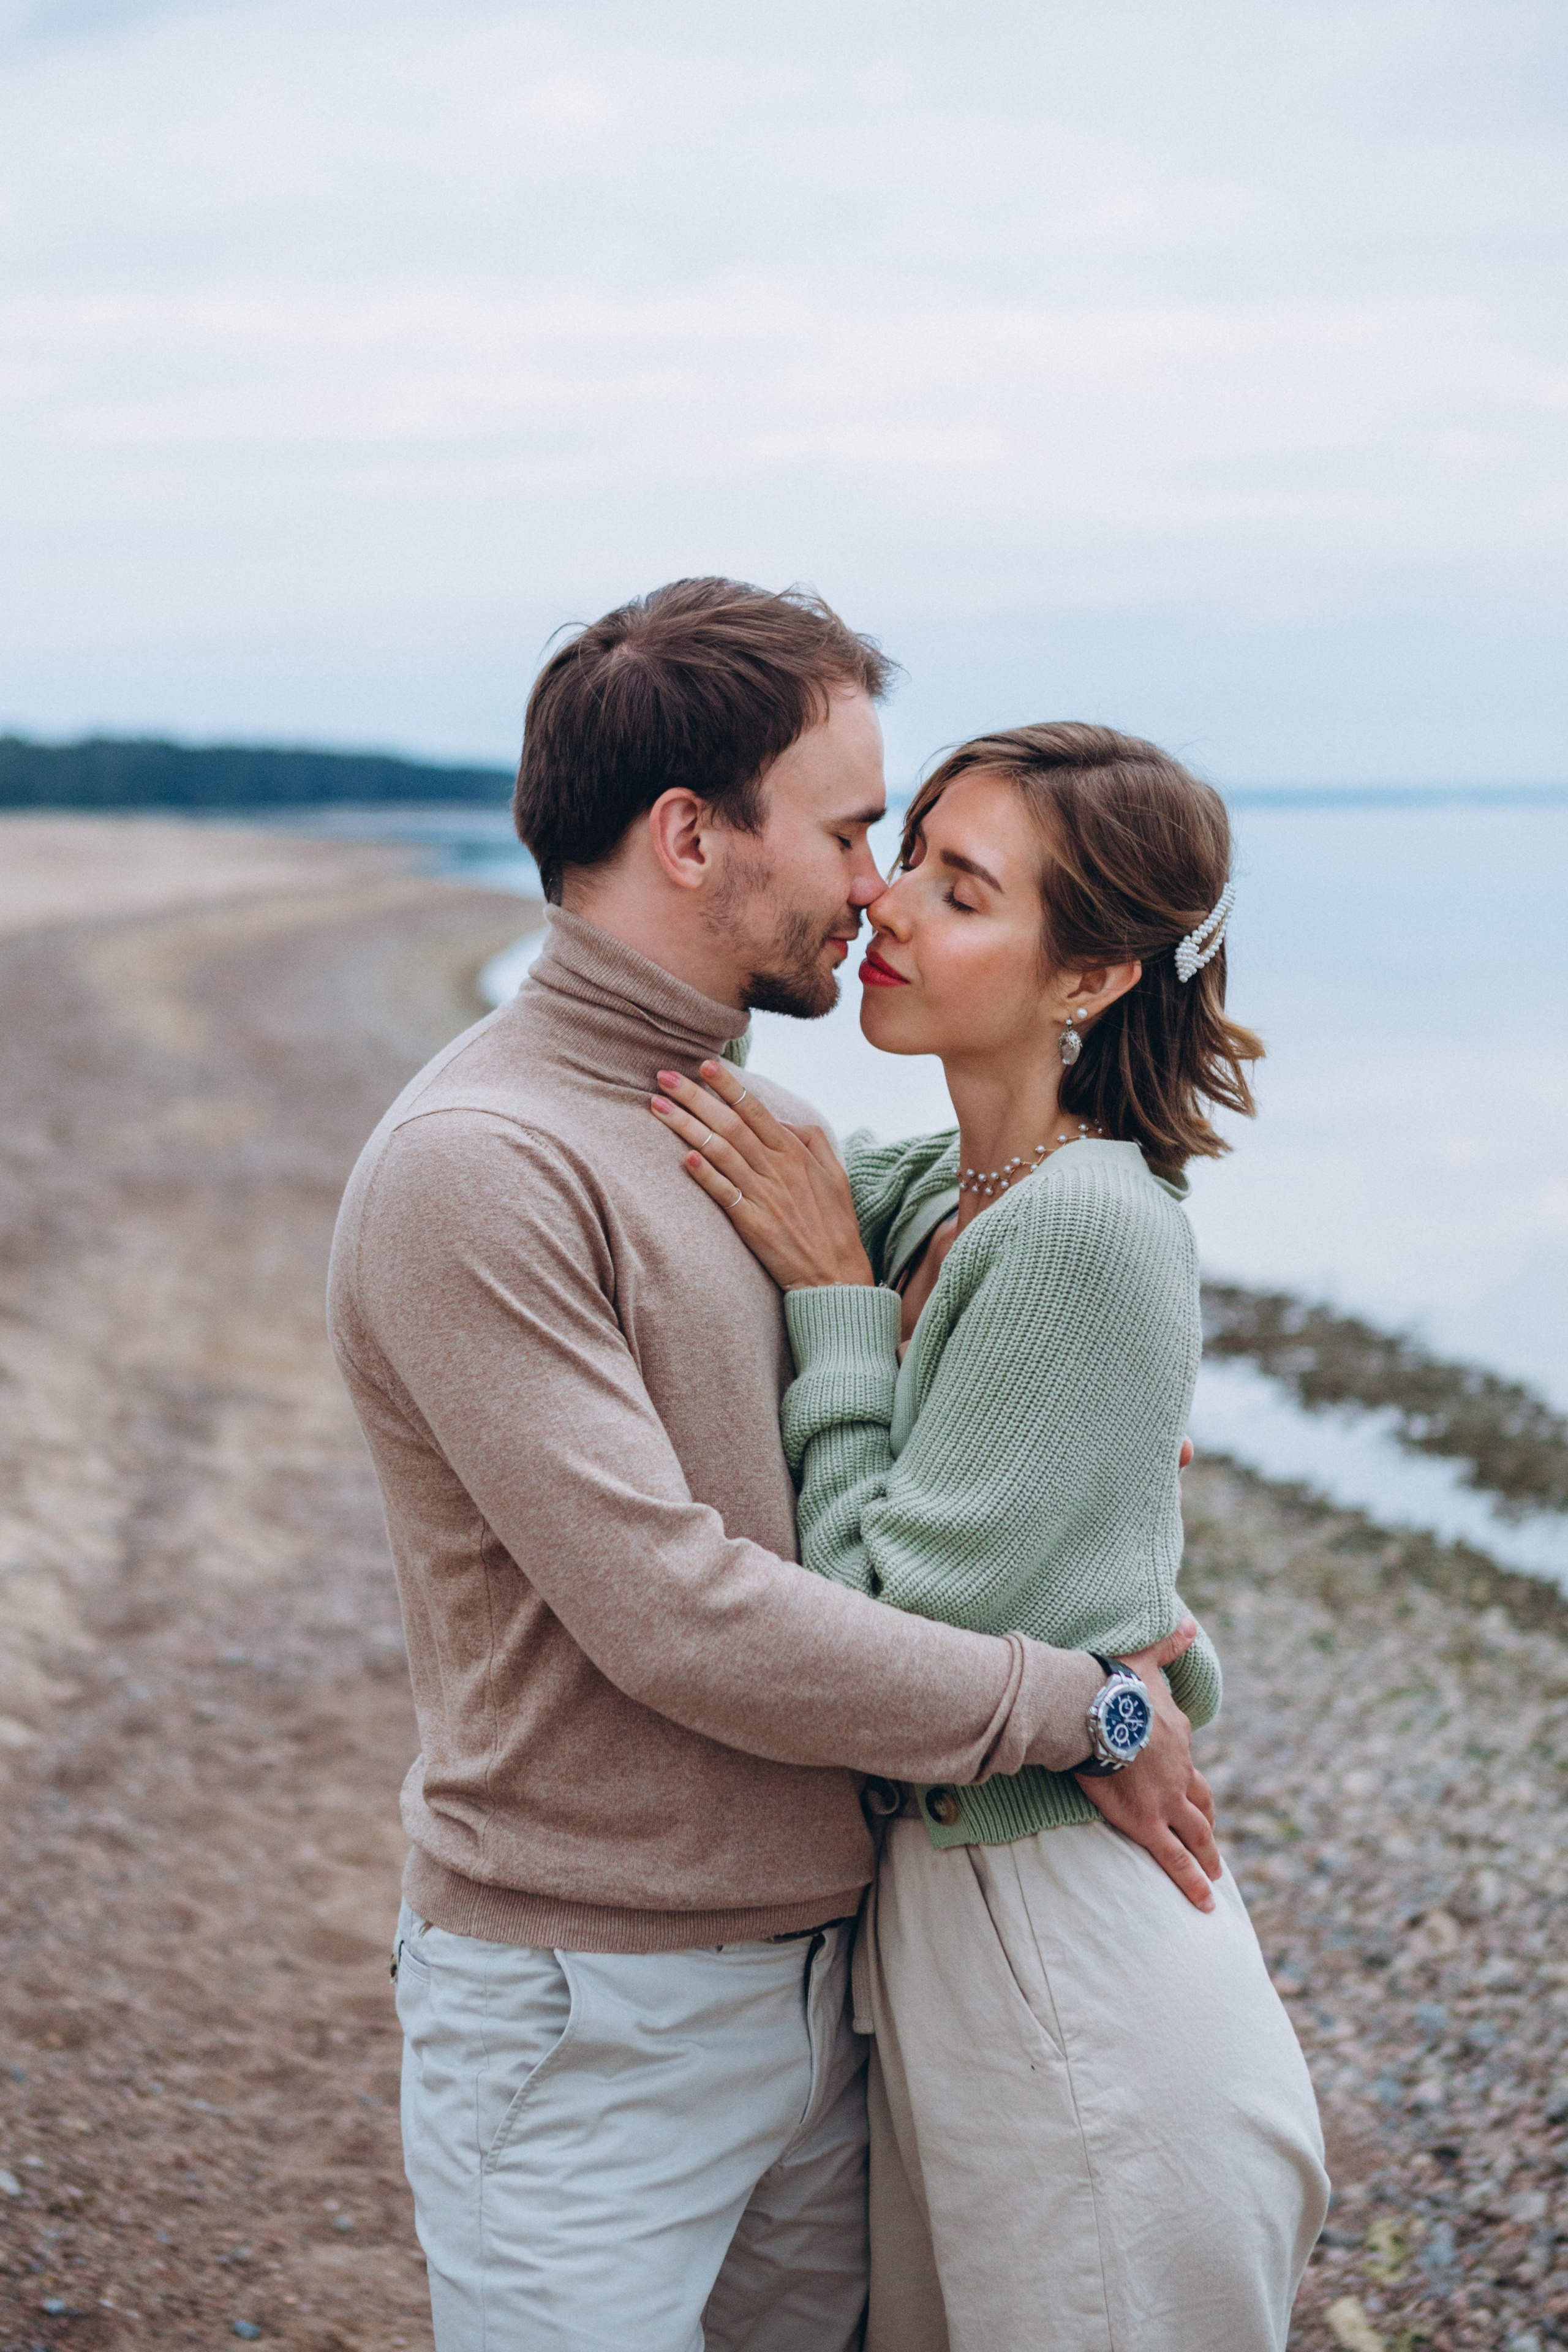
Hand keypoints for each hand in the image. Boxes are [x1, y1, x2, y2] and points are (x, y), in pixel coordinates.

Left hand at [649, 1059, 875, 1291]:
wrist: (835, 1277)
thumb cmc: (834, 1225)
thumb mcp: (835, 1175)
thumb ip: (813, 1141)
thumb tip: (785, 1121)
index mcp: (796, 1153)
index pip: (756, 1110)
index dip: (729, 1086)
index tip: (705, 1065)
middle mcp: (778, 1169)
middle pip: (730, 1124)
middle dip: (696, 1097)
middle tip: (664, 1076)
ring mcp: (765, 1196)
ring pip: (720, 1152)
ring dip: (687, 1127)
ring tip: (657, 1107)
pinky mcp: (753, 1224)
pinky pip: (725, 1194)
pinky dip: (706, 1175)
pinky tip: (685, 1157)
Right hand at [1077, 1617, 1220, 1912]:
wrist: (1096, 1709)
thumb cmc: (1114, 1682)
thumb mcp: (1146, 1657)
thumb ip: (1169, 1644)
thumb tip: (1188, 1621)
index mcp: (1177, 1736)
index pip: (1186, 1759)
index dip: (1187, 1773)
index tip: (1186, 1784)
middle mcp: (1180, 1771)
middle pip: (1202, 1801)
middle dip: (1208, 1820)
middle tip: (1212, 1838)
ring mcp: (1167, 1800)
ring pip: (1197, 1833)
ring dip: (1208, 1855)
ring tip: (1215, 1878)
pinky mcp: (1148, 1823)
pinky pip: (1175, 1858)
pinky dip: (1192, 1882)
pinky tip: (1206, 1904)